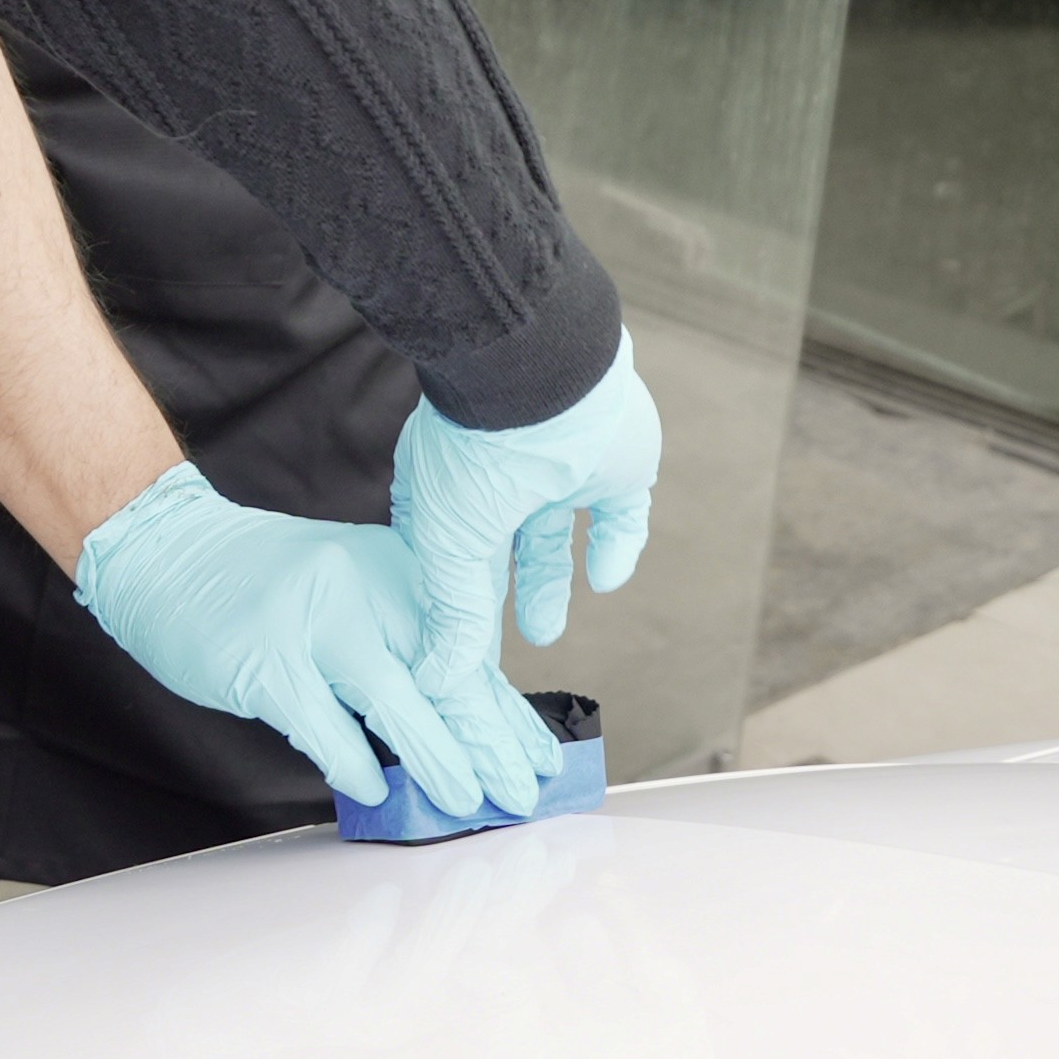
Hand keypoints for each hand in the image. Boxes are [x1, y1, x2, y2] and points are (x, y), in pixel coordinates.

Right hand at [71, 462, 555, 823]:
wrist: (168, 550)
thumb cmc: (269, 586)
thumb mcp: (354, 594)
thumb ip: (405, 649)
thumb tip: (467, 732)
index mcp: (398, 571)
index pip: (468, 651)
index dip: (508, 713)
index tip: (542, 762)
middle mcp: (365, 587)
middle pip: (445, 674)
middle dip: (491, 743)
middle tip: (521, 795)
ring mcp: (314, 620)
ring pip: (395, 699)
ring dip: (438, 758)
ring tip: (469, 803)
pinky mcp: (265, 658)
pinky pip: (322, 724)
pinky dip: (352, 763)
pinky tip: (376, 795)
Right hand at [398, 331, 657, 650]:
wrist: (545, 378)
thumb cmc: (474, 455)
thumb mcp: (450, 546)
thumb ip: (453, 612)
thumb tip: (437, 679)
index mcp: (447, 485)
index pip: (447, 555)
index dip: (450, 602)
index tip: (452, 651)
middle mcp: (501, 473)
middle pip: (501, 549)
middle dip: (500, 596)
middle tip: (497, 644)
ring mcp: (560, 466)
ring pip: (553, 533)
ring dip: (550, 583)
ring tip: (545, 630)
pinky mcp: (615, 464)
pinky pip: (621, 512)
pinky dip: (616, 545)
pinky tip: (606, 579)